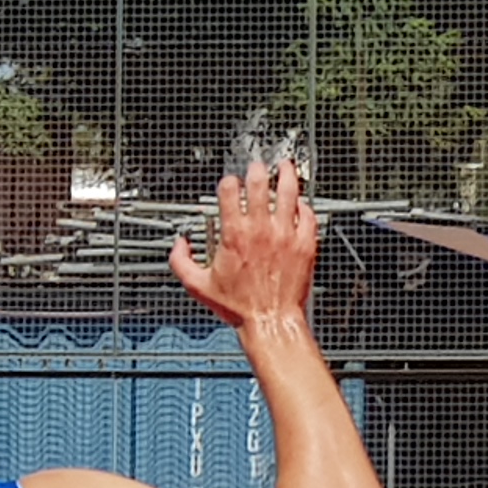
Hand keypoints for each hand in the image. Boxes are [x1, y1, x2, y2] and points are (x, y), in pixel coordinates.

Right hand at [170, 156, 320, 334]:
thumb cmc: (239, 307)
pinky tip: (300, 202)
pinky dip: (303, 205)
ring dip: (286, 176)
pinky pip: (307, 215)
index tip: (231, 183)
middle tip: (258, 167)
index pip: (231, 191)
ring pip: (288, 192)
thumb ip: (181, 262)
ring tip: (285, 168)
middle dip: (257, 170)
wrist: (271, 320)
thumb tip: (180, 244)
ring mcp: (285, 234)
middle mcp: (261, 229)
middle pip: (260, 183)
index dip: (229, 182)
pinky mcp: (304, 244)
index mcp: (235, 234)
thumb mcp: (198, 286)